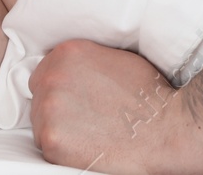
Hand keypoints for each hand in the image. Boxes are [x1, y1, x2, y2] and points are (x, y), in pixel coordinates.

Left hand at [28, 39, 187, 174]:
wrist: (163, 129)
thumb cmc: (147, 95)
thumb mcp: (114, 58)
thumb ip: (85, 62)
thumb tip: (72, 73)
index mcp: (67, 53)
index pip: (44, 70)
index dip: (59, 86)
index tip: (72, 97)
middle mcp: (52, 77)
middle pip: (39, 95)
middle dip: (56, 105)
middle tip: (82, 117)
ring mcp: (49, 109)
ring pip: (39, 121)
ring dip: (57, 127)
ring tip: (87, 132)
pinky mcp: (51, 141)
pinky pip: (46, 146)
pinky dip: (62, 149)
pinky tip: (85, 145)